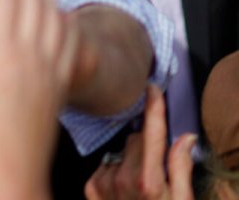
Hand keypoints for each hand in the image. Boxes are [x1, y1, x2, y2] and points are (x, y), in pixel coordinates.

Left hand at [85, 85, 195, 199]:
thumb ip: (181, 168)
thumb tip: (185, 138)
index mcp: (149, 180)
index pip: (151, 132)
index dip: (153, 107)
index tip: (151, 88)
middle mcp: (122, 177)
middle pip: (135, 139)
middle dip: (145, 146)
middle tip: (155, 168)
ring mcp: (104, 182)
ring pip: (119, 150)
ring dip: (128, 160)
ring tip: (137, 184)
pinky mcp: (91, 188)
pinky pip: (105, 165)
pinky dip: (113, 172)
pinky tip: (122, 189)